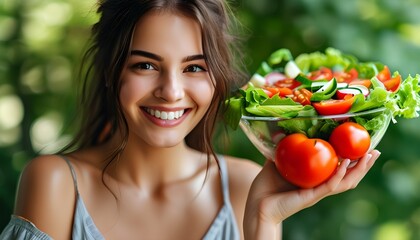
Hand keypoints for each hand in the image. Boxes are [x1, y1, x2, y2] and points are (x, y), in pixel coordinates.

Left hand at [243, 150, 380, 239]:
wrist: (257, 205)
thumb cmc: (266, 187)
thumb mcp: (276, 163)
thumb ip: (281, 150)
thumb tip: (280, 133)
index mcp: (314, 180)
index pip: (338, 170)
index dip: (352, 160)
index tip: (362, 147)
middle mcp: (319, 187)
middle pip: (348, 177)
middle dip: (363, 165)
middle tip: (375, 151)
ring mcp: (316, 193)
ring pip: (344, 182)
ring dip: (358, 170)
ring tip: (368, 156)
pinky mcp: (311, 197)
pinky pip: (329, 186)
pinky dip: (339, 175)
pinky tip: (345, 163)